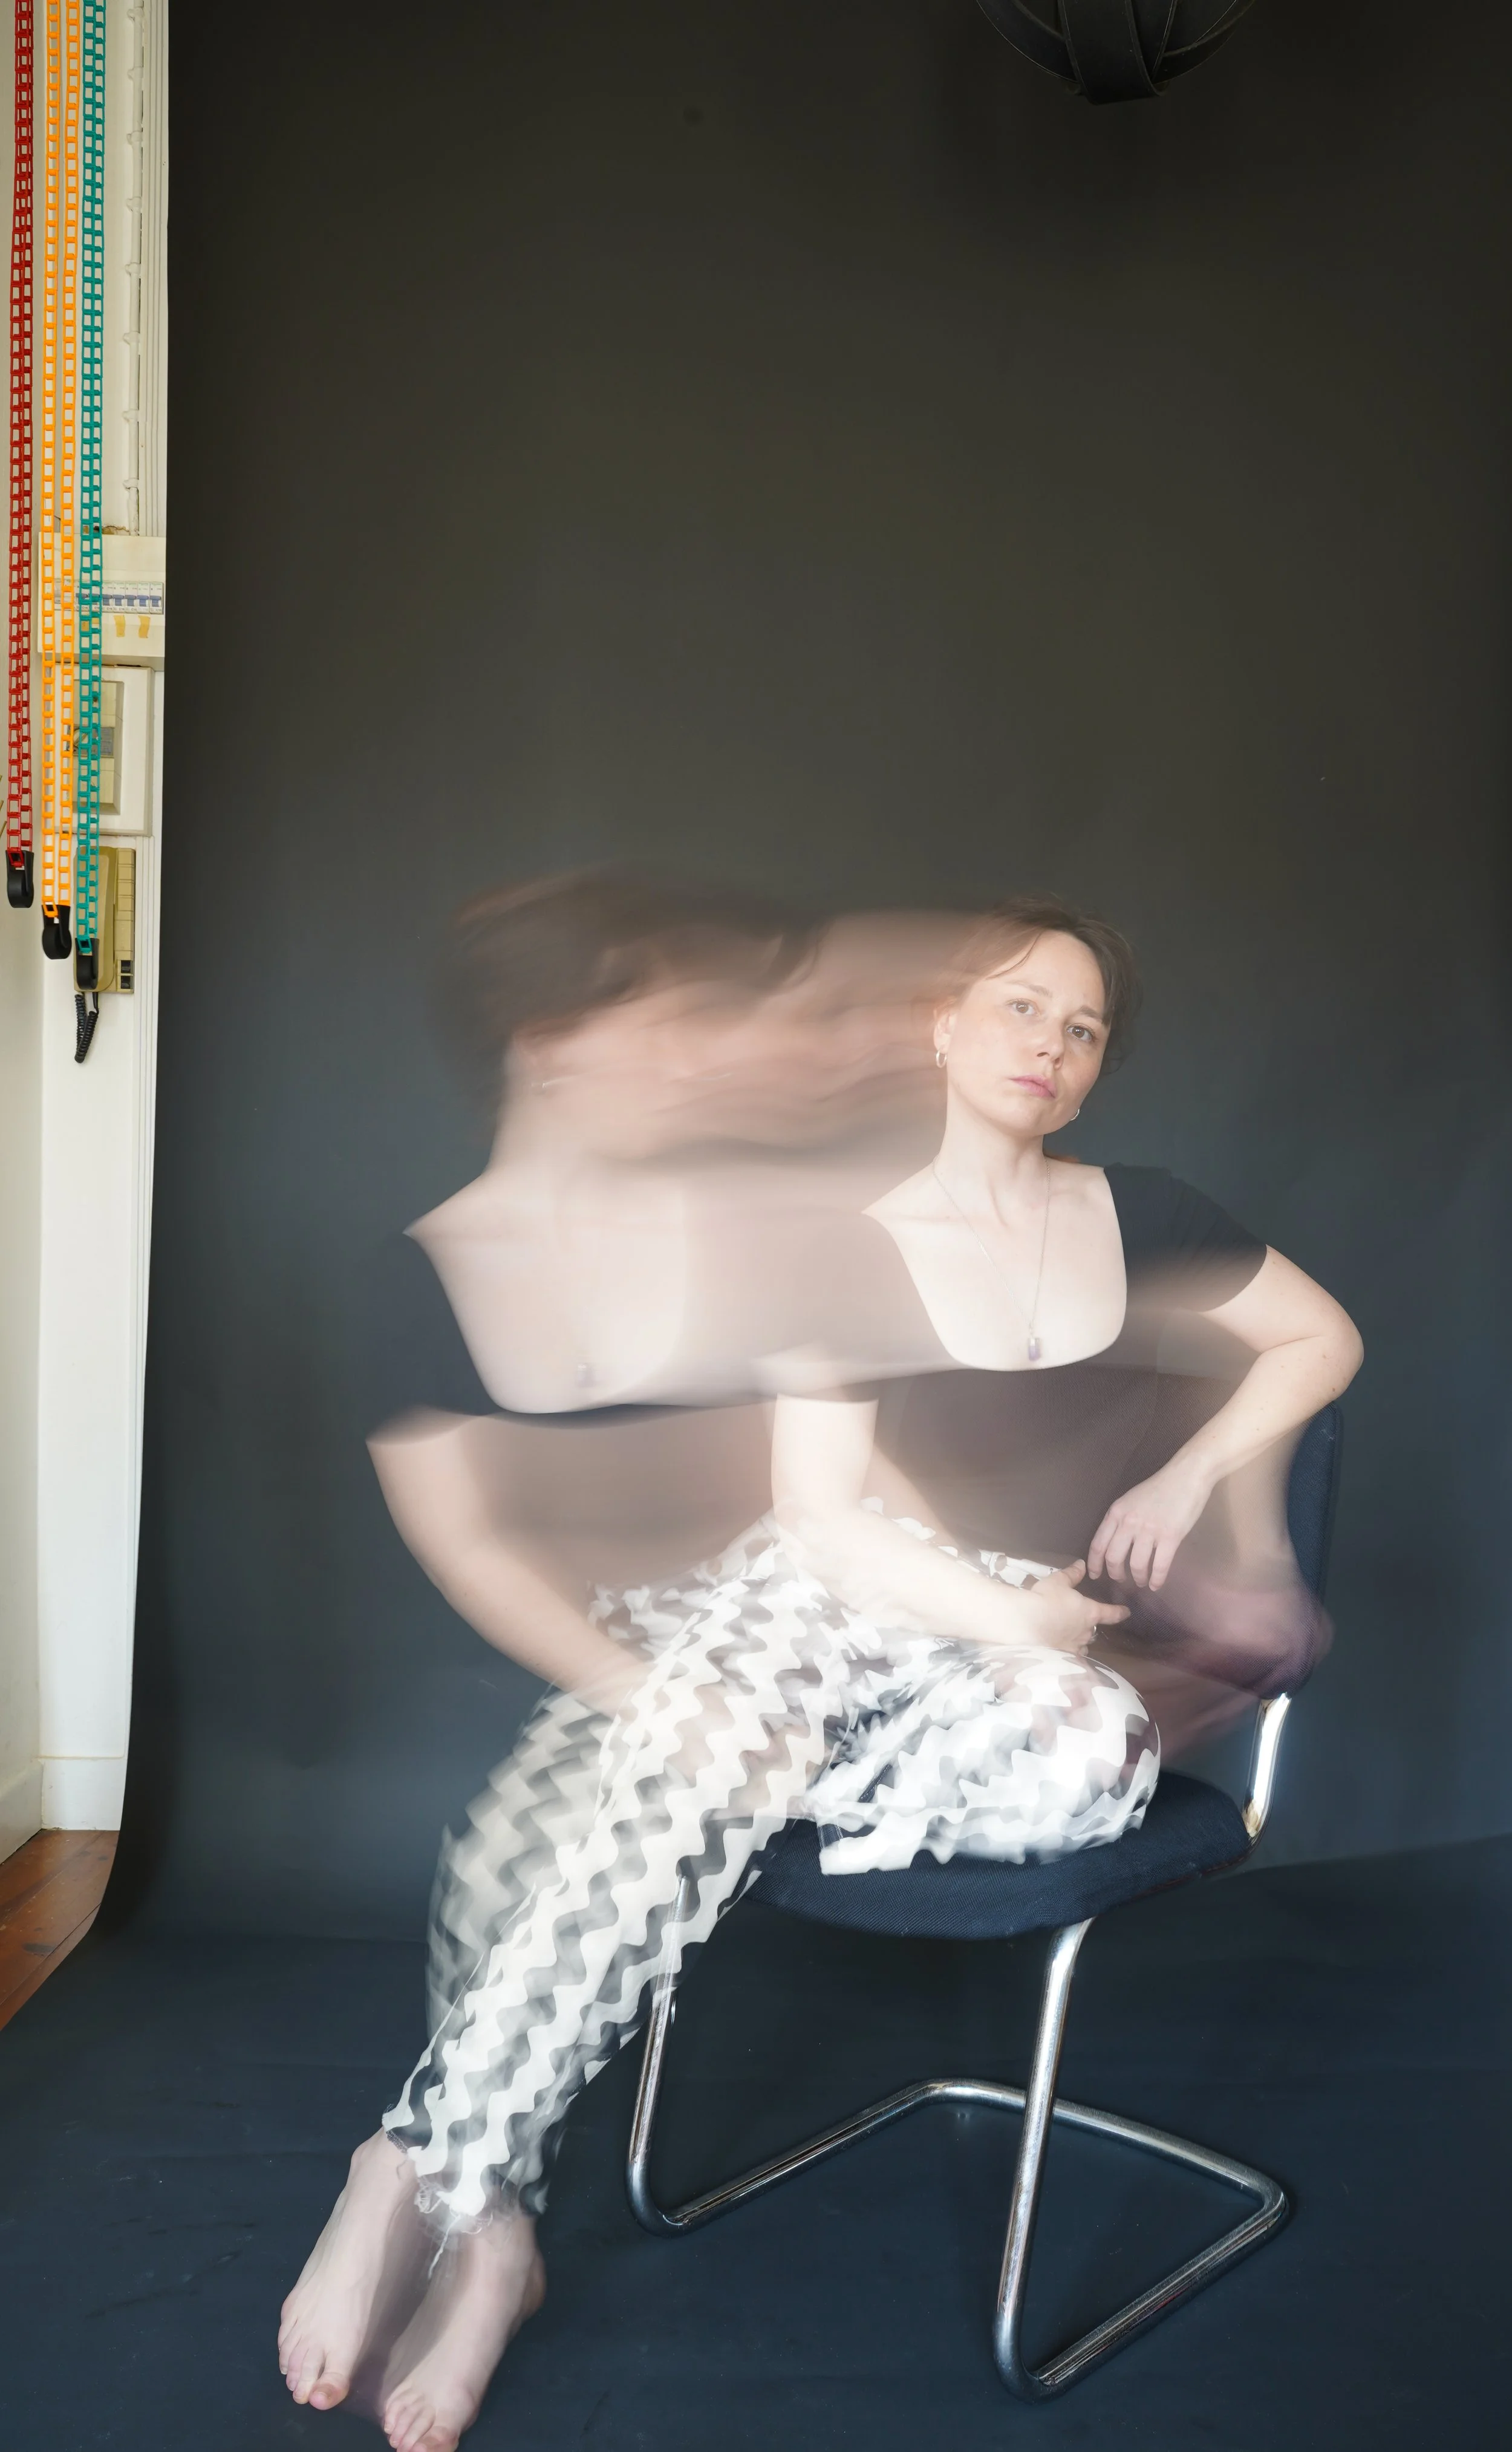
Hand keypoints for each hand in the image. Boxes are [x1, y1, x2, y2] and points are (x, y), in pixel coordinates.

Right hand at [1008, 1561, 1129, 1654]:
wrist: (1027, 1622)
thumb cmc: (1046, 1598)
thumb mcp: (1058, 1581)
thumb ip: (1072, 1574)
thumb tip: (1082, 1564)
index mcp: (1090, 1612)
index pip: (1111, 1613)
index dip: (1120, 1612)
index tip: (1126, 1612)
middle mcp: (1087, 1631)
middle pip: (1094, 1629)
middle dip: (1088, 1625)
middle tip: (1076, 1620)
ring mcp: (1076, 1646)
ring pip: (1083, 1644)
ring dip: (1079, 1640)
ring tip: (1068, 1636)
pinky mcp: (1064, 1657)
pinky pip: (1071, 1656)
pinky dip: (1069, 1652)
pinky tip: (1061, 1651)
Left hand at [1088, 1459, 1211, 1592]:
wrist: (1186, 1476)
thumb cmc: (1159, 1487)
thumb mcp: (1130, 1499)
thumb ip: (1120, 1518)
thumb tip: (1114, 1540)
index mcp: (1117, 1512)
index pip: (1098, 1544)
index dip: (1095, 1563)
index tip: (1095, 1575)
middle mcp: (1129, 1522)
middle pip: (1114, 1558)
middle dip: (1116, 1574)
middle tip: (1121, 1581)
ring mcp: (1149, 1530)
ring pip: (1136, 1564)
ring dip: (1138, 1578)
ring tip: (1141, 1581)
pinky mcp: (1170, 1537)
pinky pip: (1159, 1565)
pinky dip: (1157, 1579)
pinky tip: (1156, 1584)